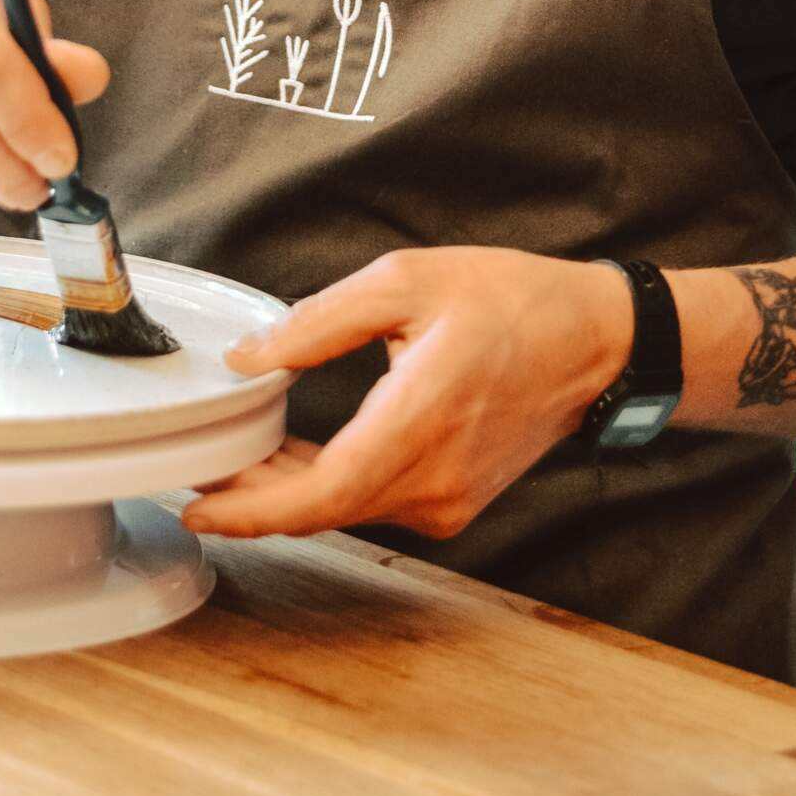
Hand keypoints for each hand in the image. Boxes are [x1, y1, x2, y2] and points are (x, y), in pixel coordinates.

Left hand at [182, 247, 631, 542]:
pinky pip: (376, 501)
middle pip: (323, 508)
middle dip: (255, 496)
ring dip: (291, 489)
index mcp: (420, 421)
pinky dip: (331, 485)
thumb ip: (318, 322)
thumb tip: (249, 359)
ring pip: (347, 507)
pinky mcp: (455, 500)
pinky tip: (298, 457)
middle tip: (203, 468)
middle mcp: (434, 480)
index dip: (252, 512)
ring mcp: (448, 499)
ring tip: (241, 454)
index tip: (199, 509)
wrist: (596, 340)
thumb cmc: (511, 301)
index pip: (320, 496)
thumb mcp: (406, 283)